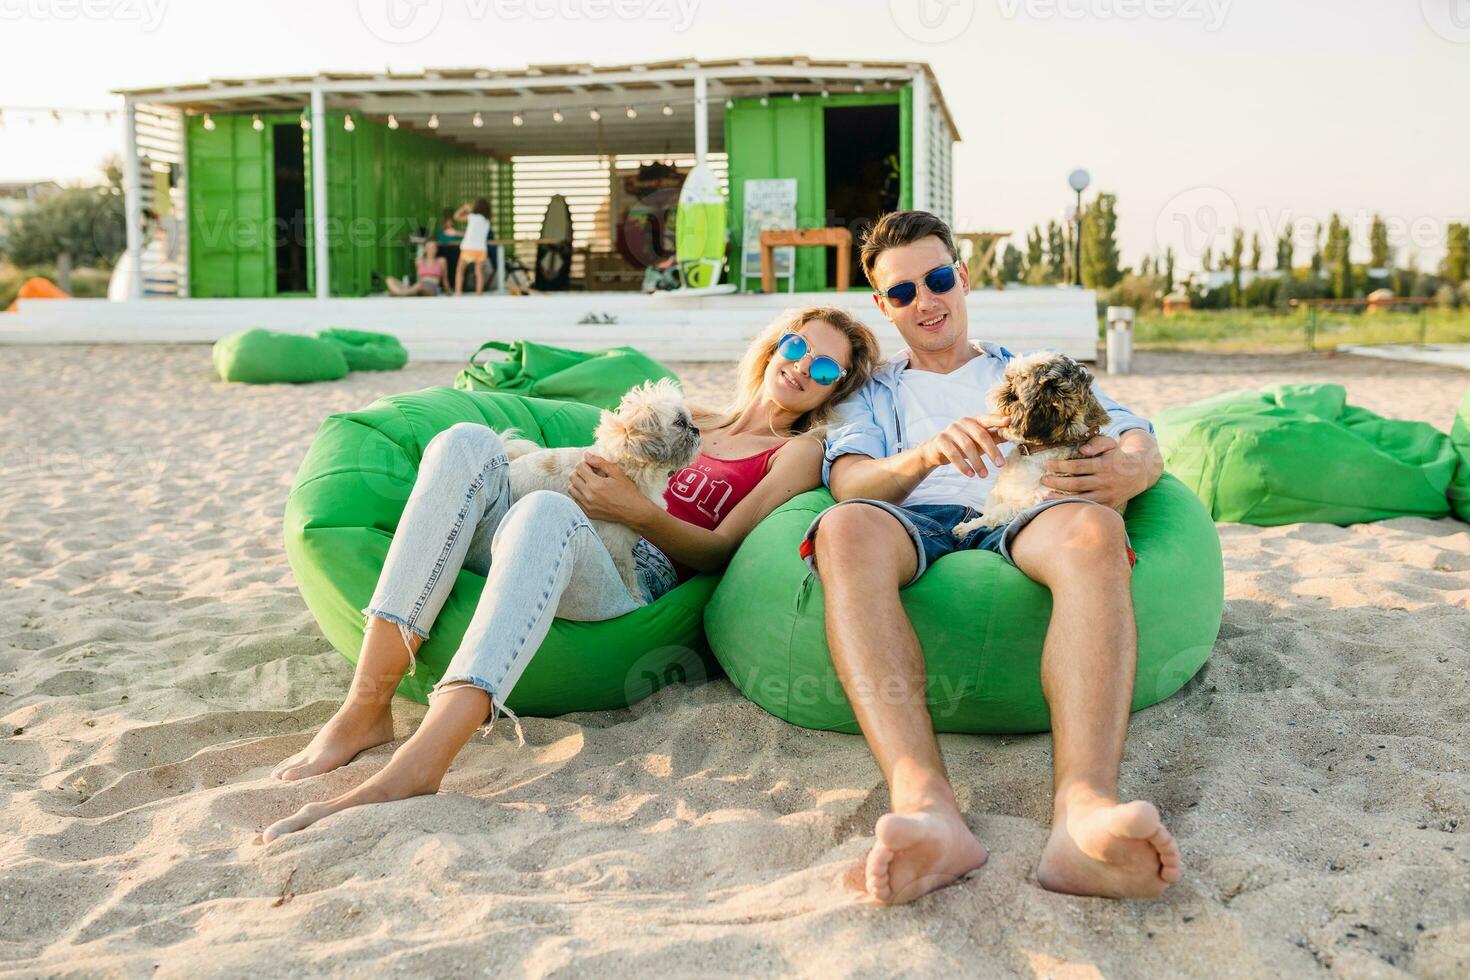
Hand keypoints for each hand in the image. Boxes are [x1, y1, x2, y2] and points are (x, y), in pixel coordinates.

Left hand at [568, 453, 655, 525]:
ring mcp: (587, 505)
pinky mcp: (588, 513)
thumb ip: (600, 462)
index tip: (592, 466)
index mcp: (595, 484)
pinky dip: (579, 494)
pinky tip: (589, 493)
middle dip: (579, 472)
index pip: (579, 467)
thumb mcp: (617, 473)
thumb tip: (586, 455)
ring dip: (577, 483)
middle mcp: (588, 495)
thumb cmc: (627, 491)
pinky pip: (575, 500)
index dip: (585, 464)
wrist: (633, 511)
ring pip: (571, 489)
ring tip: (588, 483)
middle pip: (572, 477)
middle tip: (589, 473)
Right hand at [922, 414, 1009, 478]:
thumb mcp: (980, 441)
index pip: (988, 418)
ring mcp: (950, 430)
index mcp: (975, 420)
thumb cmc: (964, 444)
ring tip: (985, 475)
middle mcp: (963, 422)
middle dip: (992, 451)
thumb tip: (1013, 435)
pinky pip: (953, 453)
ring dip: (978, 462)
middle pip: (980, 435)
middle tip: (1001, 465)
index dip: (998, 419)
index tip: (1009, 421)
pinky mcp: (941, 440)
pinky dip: (963, 466)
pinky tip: (970, 475)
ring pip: (967, 446)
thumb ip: (995, 437)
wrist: (937, 450)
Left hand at [1040, 434, 1158, 508]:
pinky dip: (1074, 507)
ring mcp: (1106, 495)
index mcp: (1103, 465)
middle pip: (1076, 484)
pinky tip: (1060, 506)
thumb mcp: (1110, 444)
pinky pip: (1088, 507)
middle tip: (1042, 479)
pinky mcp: (1108, 505)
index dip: (1060, 465)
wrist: (1139, 474)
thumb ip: (1097, 443)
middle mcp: (1104, 481)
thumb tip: (1082, 449)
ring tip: (1046, 496)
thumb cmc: (1118, 456)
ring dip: (1061, 498)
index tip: (1046, 464)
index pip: (1077, 466)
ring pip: (1080, 498)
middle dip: (1056, 482)